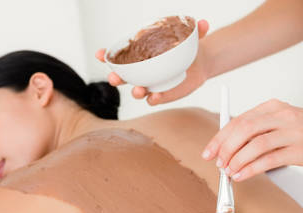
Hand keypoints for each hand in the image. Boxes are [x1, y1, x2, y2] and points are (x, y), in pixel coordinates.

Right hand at [95, 19, 209, 104]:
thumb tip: (203, 23)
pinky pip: (153, 99)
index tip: (99, 54)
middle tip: (113, 78)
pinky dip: (153, 99)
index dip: (105, 56)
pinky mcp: (161, 95)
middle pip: (122, 77)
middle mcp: (141, 71)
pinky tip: (155, 97)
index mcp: (140, 55)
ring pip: (136, 90)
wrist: (199, 63)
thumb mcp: (191, 37)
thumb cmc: (187, 47)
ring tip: (138, 90)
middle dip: (115, 78)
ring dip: (134, 91)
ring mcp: (150, 84)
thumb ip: (196, 31)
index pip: (118, 56)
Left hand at [202, 99, 302, 180]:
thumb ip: (257, 130)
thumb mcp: (280, 120)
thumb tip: (227, 150)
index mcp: (271, 107)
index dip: (220, 138)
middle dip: (226, 148)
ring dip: (237, 160)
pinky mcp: (299, 150)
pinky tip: (241, 176)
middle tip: (218, 163)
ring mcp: (291, 132)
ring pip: (256, 144)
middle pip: (244, 129)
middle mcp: (280, 116)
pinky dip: (251, 169)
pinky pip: (270, 159)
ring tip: (229, 172)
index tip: (208, 153)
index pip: (238, 121)